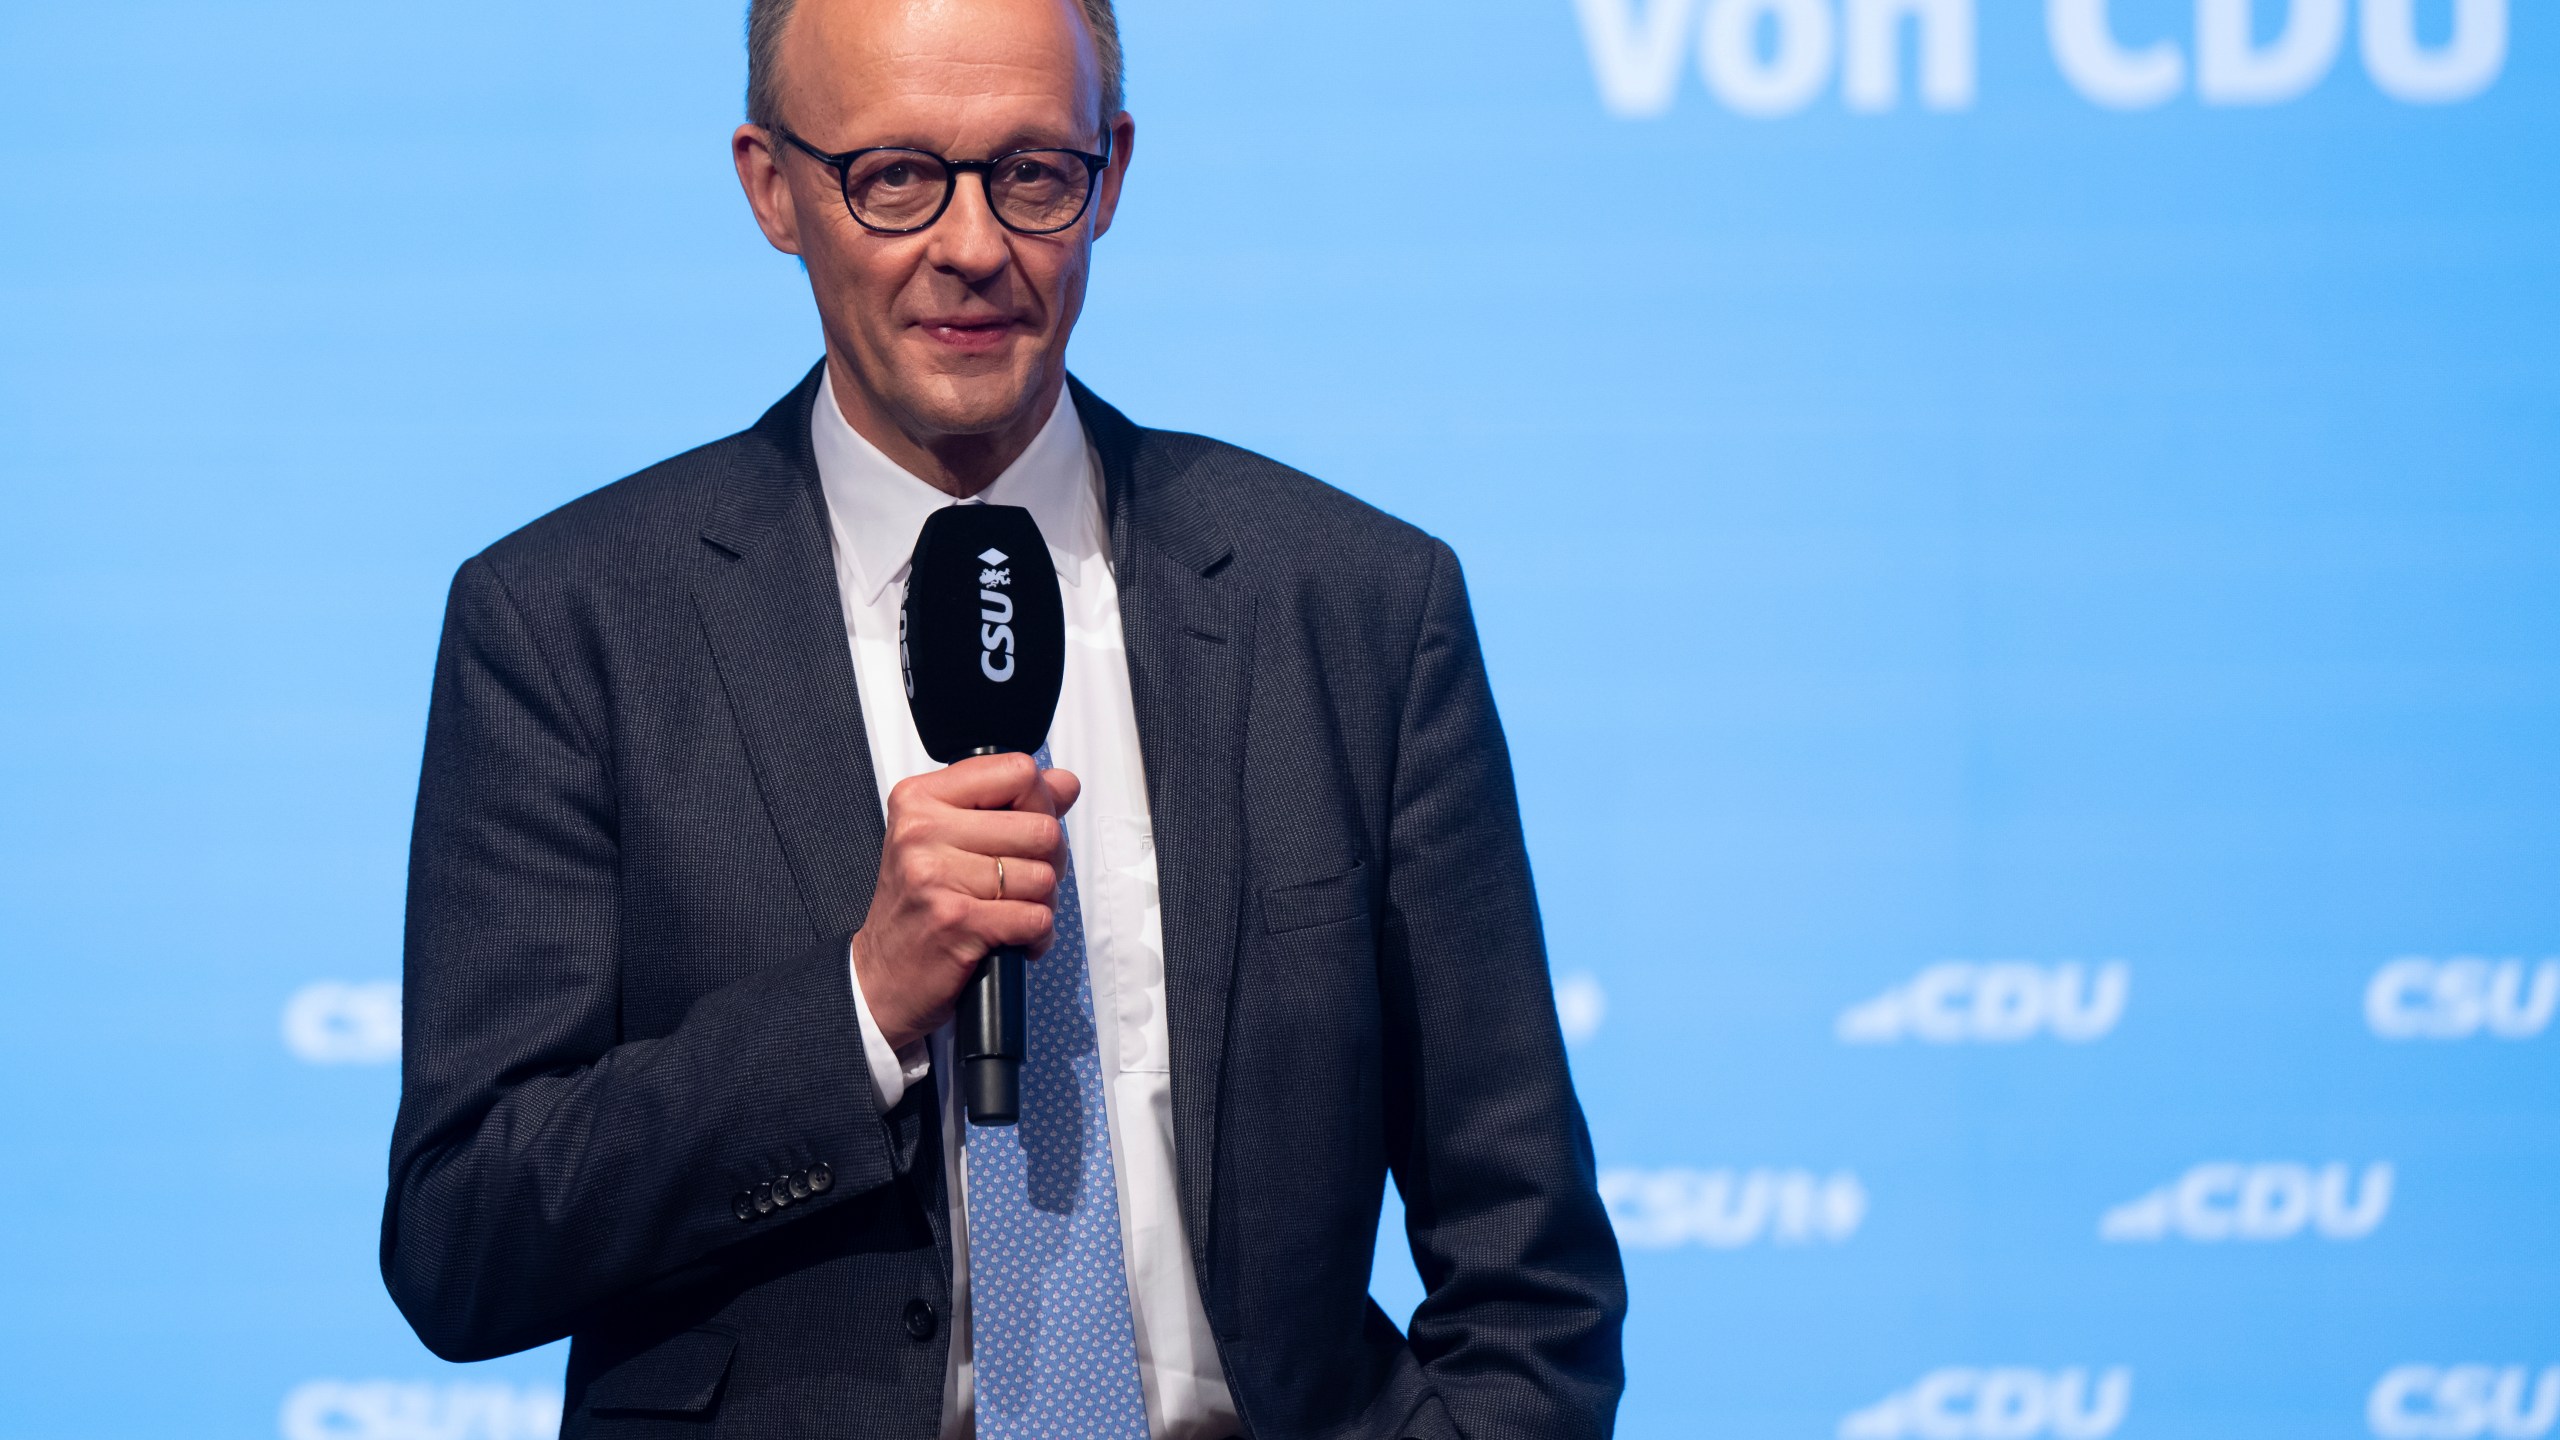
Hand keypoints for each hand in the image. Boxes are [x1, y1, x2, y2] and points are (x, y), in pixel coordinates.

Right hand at [851, 752, 1080, 1052]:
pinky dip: (1038, 936)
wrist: (880, 977)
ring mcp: (936, 875)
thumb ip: (1009, 805)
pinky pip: (1035, 917)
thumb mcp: (949, 839)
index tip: (1025, 829)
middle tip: (1022, 883)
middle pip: (1041, 828)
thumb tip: (1065, 782)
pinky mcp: (955, 920)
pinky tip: (1014, 939)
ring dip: (1043, 904)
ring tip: (1012, 912)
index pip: (1017, 771)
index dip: (1040, 803)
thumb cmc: (918, 907)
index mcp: (921, 799)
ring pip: (1043, 876)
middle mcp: (922, 831)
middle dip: (1050, 862)